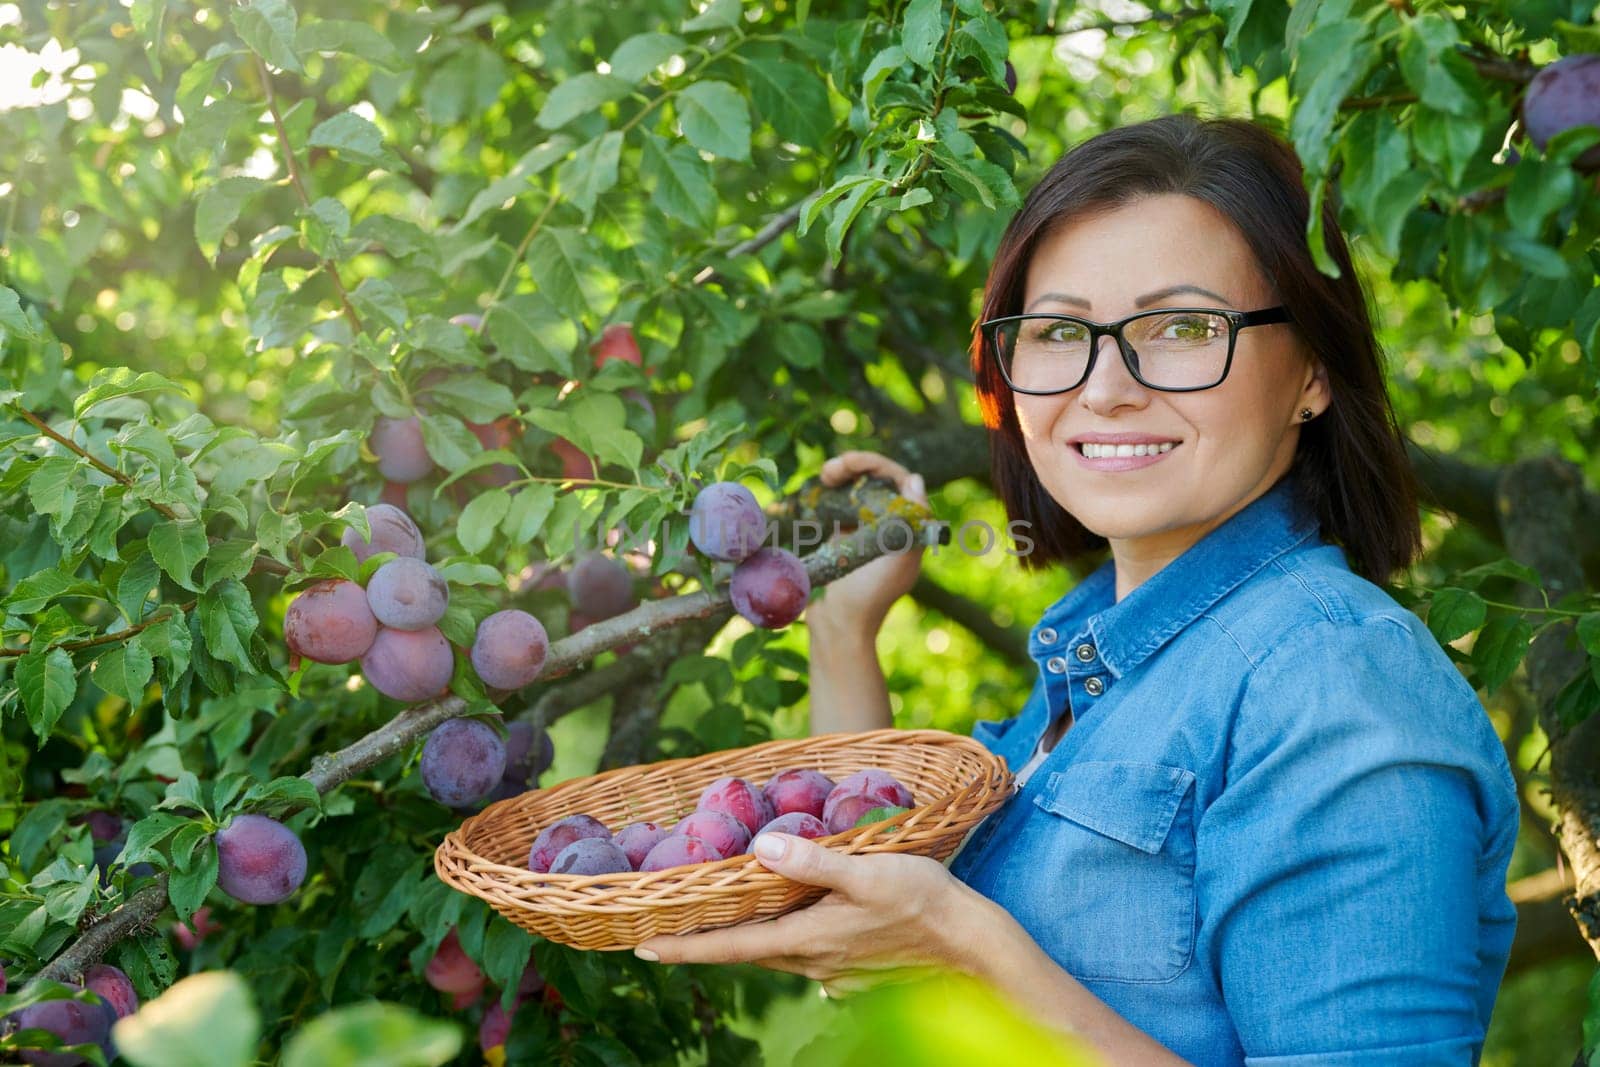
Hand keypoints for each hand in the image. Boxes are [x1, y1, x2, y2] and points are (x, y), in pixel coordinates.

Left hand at [632, 832, 972, 996]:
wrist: (971, 946)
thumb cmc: (921, 900)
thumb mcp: (867, 871)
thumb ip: (813, 863)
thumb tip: (760, 849)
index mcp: (807, 939)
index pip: (730, 948)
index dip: (684, 947)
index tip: (642, 948)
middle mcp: (814, 963)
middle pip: (750, 951)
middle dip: (711, 940)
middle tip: (673, 924)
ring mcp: (835, 972)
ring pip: (779, 953)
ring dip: (753, 938)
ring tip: (729, 915)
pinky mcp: (856, 972)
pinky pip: (809, 955)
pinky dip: (792, 938)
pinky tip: (803, 917)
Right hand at [807, 451, 928, 635]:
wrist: (838, 626)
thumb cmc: (869, 595)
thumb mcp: (896, 558)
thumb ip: (910, 521)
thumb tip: (916, 479)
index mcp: (911, 529)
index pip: (901, 482)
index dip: (878, 466)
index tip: (852, 465)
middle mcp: (893, 526)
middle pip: (879, 481)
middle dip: (856, 467)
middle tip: (829, 470)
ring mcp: (868, 530)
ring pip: (860, 488)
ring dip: (843, 475)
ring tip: (825, 474)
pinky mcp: (846, 537)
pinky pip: (843, 503)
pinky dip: (834, 491)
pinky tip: (821, 488)